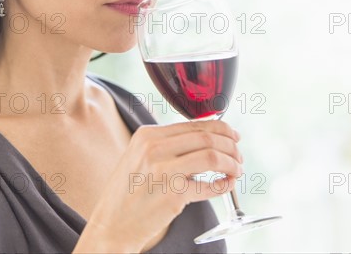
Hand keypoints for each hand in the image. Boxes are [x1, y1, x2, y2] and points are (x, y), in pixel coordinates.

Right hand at [81, 120, 242, 251]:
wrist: (112, 224)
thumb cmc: (129, 192)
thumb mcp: (140, 157)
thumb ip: (168, 144)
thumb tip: (209, 138)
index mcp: (148, 135)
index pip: (196, 125)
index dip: (222, 129)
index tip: (233, 136)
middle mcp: (154, 148)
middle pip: (208, 138)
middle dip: (231, 146)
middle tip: (239, 156)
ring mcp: (163, 171)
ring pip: (212, 156)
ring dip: (231, 163)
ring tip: (236, 171)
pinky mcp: (173, 194)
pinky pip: (209, 186)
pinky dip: (224, 185)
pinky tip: (227, 185)